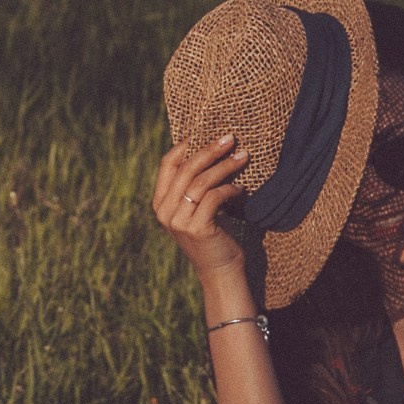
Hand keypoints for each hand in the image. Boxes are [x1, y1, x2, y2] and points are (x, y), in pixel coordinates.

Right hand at [153, 132, 252, 289]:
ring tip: (244, 156)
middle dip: (210, 150)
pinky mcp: (197, 229)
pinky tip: (242, 188)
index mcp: (160, 202)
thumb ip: (194, 185)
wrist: (220, 271)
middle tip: (230, 137)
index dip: (185, 145)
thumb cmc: (212, 234)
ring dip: (225, 166)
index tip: (205, 132)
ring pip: (201, 182)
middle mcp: (165, 211)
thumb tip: (209, 147)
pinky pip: (214, 198)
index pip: (167, 164)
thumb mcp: (196, 208)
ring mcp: (179, 221)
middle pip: (186, 169)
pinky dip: (230, 189)